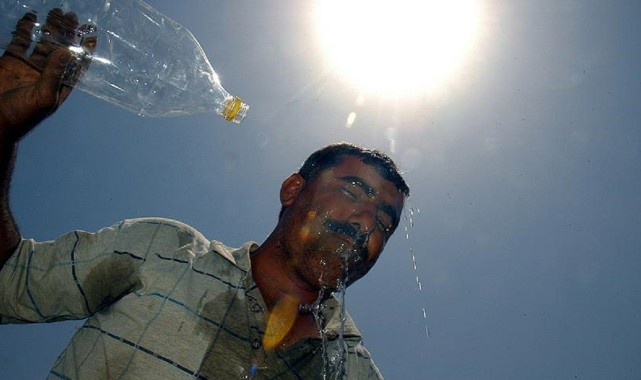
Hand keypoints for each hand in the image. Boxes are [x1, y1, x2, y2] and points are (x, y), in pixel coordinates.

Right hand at [0, 9, 95, 141]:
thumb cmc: (22, 116)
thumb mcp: (43, 96)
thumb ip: (55, 74)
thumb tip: (68, 51)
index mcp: (59, 86)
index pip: (77, 66)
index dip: (85, 52)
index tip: (92, 36)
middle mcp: (46, 75)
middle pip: (61, 50)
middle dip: (68, 34)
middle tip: (74, 16)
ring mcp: (28, 67)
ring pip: (42, 43)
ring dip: (50, 29)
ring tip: (57, 12)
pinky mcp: (11, 62)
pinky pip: (20, 41)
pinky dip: (25, 29)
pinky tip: (31, 17)